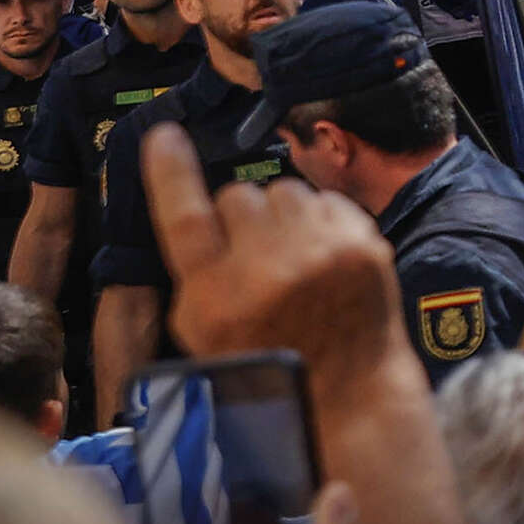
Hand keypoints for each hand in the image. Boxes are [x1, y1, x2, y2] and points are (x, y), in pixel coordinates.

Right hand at [142, 122, 406, 389]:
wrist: (348, 390)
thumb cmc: (265, 361)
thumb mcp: (204, 334)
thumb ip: (196, 274)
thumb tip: (192, 203)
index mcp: (215, 298)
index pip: (185, 218)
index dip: (169, 172)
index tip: (162, 134)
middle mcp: (265, 270)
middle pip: (237, 195)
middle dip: (239, 217)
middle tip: (254, 256)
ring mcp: (318, 254)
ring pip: (283, 190)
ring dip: (281, 215)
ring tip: (290, 258)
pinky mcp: (360, 243)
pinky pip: (324, 198)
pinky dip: (319, 221)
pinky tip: (322, 258)